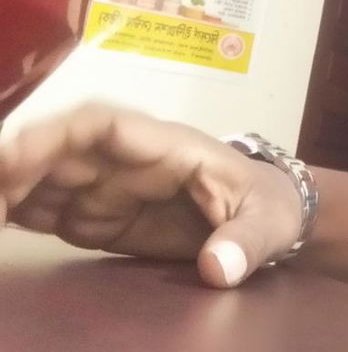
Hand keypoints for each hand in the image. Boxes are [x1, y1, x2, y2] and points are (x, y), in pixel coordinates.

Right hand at [0, 102, 301, 287]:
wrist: (274, 217)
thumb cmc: (272, 205)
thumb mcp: (269, 224)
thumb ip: (244, 243)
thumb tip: (218, 268)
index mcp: (169, 149)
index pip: (105, 125)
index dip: (56, 134)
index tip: (15, 155)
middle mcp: (131, 162)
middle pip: (62, 150)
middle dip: (17, 165)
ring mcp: (112, 188)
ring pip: (47, 178)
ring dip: (9, 189)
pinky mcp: (102, 218)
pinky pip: (50, 209)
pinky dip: (16, 213)